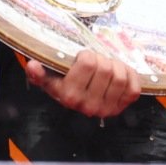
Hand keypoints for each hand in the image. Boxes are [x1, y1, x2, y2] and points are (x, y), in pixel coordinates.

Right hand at [23, 50, 141, 117]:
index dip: (87, 55)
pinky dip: (130, 76)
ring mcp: (106, 109)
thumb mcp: (52, 79)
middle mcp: (87, 105)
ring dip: (117, 66)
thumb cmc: (68, 86)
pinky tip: (120, 74)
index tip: (82, 59)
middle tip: (97, 63)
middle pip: (106, 68)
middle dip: (102, 59)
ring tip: (108, 67)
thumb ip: (40, 73)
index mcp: (69, 95)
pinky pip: (133, 87)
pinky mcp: (122, 107)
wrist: (82, 103)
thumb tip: (31, 65)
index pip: (88, 62)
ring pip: (120, 76)